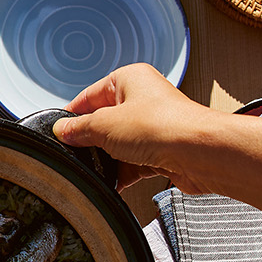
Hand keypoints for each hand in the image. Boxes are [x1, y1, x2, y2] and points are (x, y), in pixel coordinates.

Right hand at [53, 63, 219, 191]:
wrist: (201, 153)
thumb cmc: (165, 126)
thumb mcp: (105, 125)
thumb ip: (80, 129)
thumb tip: (64, 131)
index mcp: (130, 79)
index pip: (90, 96)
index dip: (72, 115)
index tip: (59, 131)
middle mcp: (144, 99)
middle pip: (104, 122)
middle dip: (92, 140)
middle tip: (78, 152)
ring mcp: (153, 127)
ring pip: (119, 145)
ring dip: (109, 159)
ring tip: (99, 169)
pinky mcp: (162, 151)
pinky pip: (133, 163)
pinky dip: (122, 174)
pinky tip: (113, 182)